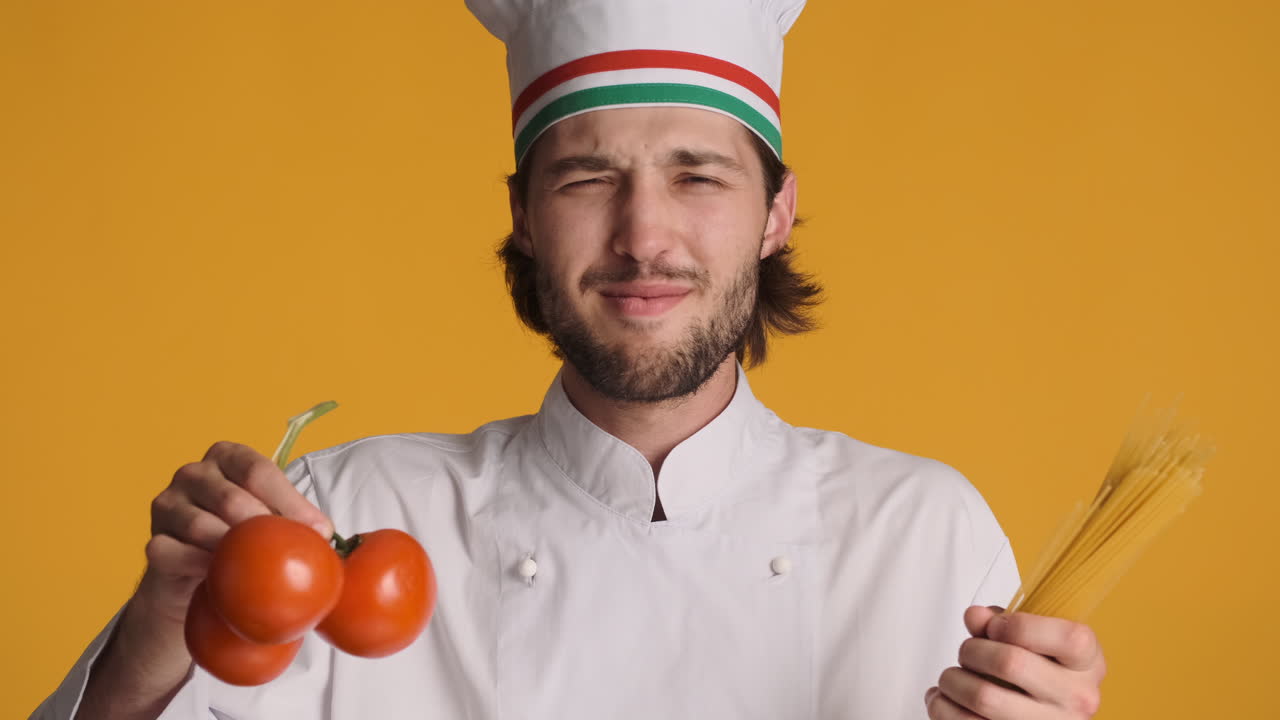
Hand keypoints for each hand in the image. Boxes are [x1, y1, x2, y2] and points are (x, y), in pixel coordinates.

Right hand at [76, 441, 330, 719]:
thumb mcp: (274, 523)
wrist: (200, 583)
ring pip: (198, 523)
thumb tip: (330, 536)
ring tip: (259, 569)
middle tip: (295, 553)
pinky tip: (219, 580)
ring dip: (232, 548)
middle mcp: (193, 474)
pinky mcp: (152, 544)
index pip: (258, 469)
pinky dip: (198, 567)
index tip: (321, 531)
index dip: (290, 500)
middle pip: (230, 496)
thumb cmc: (247, 543)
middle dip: (266, 526)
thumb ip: (295, 519)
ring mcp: (166, 506)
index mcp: (226, 456)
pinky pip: (172, 554)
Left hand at [924, 606, 1105, 719]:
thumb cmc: (1034, 669)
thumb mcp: (1031, 638)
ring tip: (952, 678)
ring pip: (984, 697)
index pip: (1068, 638)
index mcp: (1087, 664)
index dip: (1017, 625)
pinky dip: (942, 707)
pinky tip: (944, 699)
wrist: (1043, 714)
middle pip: (1011, 663)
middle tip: (966, 652)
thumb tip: (975, 616)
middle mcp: (1077, 698)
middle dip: (972, 650)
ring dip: (952, 680)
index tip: (995, 627)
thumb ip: (1002, 622)